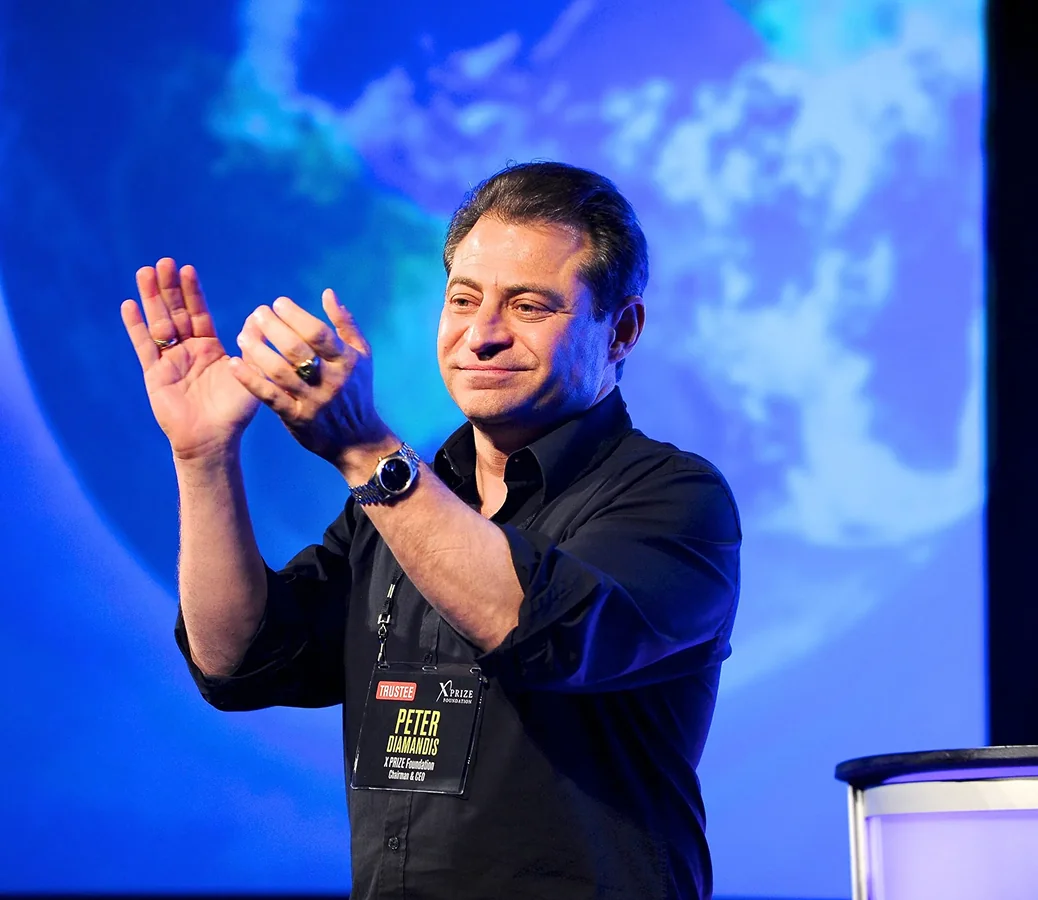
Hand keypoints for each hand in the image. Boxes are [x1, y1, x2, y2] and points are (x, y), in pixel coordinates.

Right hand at [122, 258, 260, 459]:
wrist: (213, 439)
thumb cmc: (235, 412)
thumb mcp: (251, 374)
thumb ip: (255, 347)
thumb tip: (261, 317)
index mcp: (209, 348)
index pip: (199, 313)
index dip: (193, 292)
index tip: (188, 268)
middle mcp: (188, 351)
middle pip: (175, 313)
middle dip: (169, 288)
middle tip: (163, 261)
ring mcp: (169, 361)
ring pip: (158, 323)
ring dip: (151, 299)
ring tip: (144, 272)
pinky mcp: (154, 374)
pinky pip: (144, 347)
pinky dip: (136, 327)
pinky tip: (129, 305)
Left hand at [230, 289, 388, 467]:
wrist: (358, 439)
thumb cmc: (356, 390)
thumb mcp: (361, 355)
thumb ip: (345, 323)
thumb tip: (327, 293)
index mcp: (346, 360)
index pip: (318, 333)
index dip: (296, 315)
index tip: (278, 303)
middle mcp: (330, 380)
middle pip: (296, 350)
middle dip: (273, 327)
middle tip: (258, 313)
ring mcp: (313, 400)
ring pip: (279, 372)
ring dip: (257, 350)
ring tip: (243, 335)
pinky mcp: (297, 418)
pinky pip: (269, 396)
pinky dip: (250, 379)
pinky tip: (235, 363)